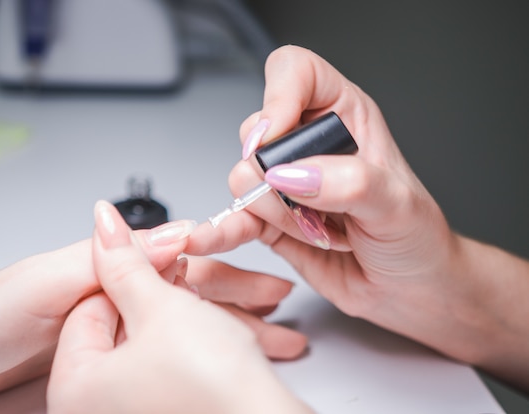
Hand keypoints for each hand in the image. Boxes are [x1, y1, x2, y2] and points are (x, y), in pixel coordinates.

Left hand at [0, 217, 303, 404]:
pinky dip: (205, 360)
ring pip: (189, 333)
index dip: (218, 272)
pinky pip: (174, 362)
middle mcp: (115, 308)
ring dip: (236, 333)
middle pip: (189, 301)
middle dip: (239, 300)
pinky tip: (234, 358)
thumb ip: (114, 257)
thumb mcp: (55, 280)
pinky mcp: (117, 373)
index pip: (174, 271)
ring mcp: (115, 343)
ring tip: (278, 334)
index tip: (262, 276)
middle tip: (279, 300)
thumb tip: (170, 229)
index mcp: (107, 278)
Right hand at [186, 45, 483, 364]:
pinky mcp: (272, 221)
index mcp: (344, 116)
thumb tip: (293, 174)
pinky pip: (235, 218)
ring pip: (242, 177)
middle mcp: (310, 145)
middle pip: (257, 130)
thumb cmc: (415, 237)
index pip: (296, 73)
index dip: (279, 96)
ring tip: (314, 230)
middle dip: (273, 171)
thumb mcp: (397, 204)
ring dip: (271, 211)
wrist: (410, 288)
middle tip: (307, 198)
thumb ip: (350, 183)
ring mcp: (287, 185)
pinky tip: (218, 236)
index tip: (277, 134)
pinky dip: (226, 228)